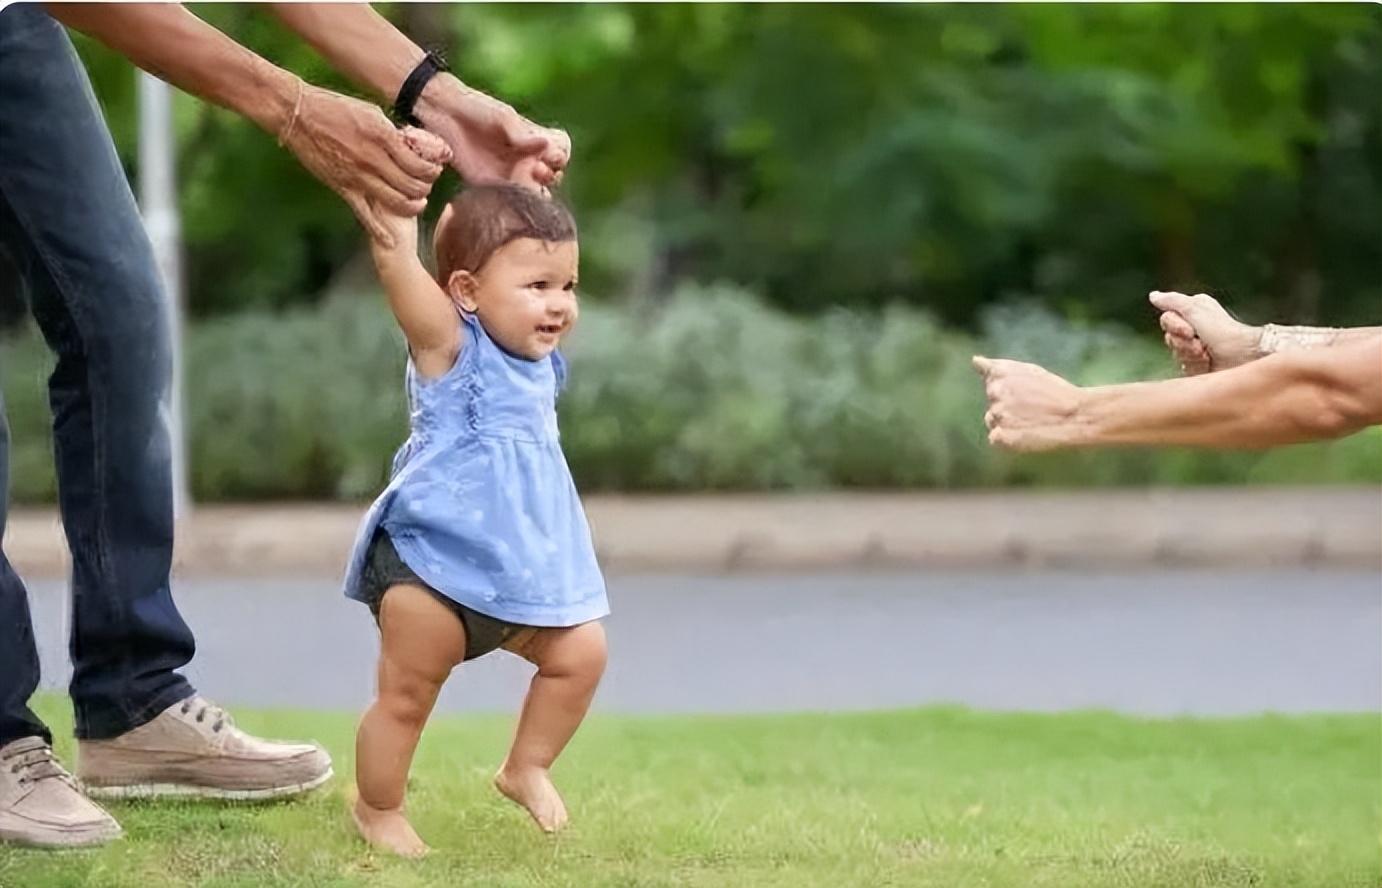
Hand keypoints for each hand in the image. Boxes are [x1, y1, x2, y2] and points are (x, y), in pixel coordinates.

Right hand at [282, 84, 447, 246]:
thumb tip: (412, 145)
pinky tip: (391, 240)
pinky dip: (380, 231)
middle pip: (413, 185)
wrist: (297, 114)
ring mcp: (358, 176)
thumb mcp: (372, 113)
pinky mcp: (343, 188)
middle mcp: (373, 159)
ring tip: (417, 202)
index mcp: (383, 136)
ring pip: (397, 202)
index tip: (434, 168)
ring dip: (412, 206)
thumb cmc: (334, 108)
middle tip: (426, 185)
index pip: (420, 163)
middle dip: (425, 188)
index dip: (432, 169)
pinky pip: (365, 215)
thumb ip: (392, 132)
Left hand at [415, 74, 569, 190]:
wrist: (445, 116)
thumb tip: (545, 146)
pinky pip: (511, 201)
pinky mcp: (493, 187)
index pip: (562, 153)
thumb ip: (523, 134)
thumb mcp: (504, 117)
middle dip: (550, 175)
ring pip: (535, 192)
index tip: (549, 154)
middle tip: (535, 169)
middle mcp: (527, 159)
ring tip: (523, 179)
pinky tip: (510, 194)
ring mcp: (512, 174)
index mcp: (535, 139)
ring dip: (535, 190)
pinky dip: (515, 202)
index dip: (559, 156)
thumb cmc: (478, 109)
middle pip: (553, 176)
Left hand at [972, 356, 1084, 451]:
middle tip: (1033, 409)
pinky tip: (1026, 434)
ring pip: (992, 421)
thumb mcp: (1028, 371)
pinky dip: (1008, 440)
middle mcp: (995, 391)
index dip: (1012, 392)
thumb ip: (997, 367)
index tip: (1029, 393)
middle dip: (1008, 408)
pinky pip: (996, 439)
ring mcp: (997, 414)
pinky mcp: (1001, 436)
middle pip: (992, 404)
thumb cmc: (1055, 393)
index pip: (991, 384)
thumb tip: (975, 360)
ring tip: (1031, 421)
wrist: (1077, 415)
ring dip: (1007, 424)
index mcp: (1000, 373)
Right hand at [1149, 291, 1261, 374]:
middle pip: (1170, 338)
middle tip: (1200, 344)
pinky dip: (1196, 366)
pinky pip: (1185, 368)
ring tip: (1206, 354)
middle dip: (1183, 343)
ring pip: (1176, 354)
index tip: (1189, 330)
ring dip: (1190, 355)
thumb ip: (1172, 301)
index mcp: (1193, 313)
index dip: (1174, 326)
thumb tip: (1153, 296)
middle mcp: (1194, 330)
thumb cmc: (1222, 330)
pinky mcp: (1200, 367)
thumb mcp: (1195, 308)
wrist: (1242, 355)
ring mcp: (1196, 349)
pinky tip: (1208, 363)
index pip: (1166, 320)